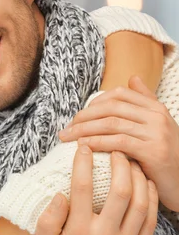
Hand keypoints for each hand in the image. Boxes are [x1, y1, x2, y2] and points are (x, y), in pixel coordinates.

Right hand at [31, 145, 157, 234]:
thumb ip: (47, 222)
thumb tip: (59, 195)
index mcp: (78, 232)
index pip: (82, 188)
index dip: (83, 163)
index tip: (83, 146)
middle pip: (119, 191)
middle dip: (118, 164)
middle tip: (113, 148)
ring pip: (139, 203)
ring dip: (137, 177)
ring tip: (131, 161)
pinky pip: (150, 220)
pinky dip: (150, 198)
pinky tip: (145, 184)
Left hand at [59, 75, 178, 210]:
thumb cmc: (167, 156)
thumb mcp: (158, 126)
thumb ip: (145, 102)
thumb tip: (132, 77)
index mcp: (156, 108)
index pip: (119, 95)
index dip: (94, 103)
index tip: (78, 116)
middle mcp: (157, 117)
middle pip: (111, 108)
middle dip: (84, 117)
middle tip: (66, 128)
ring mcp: (157, 133)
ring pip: (111, 124)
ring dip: (84, 130)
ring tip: (67, 138)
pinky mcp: (154, 152)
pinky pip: (118, 142)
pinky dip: (96, 142)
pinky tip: (83, 147)